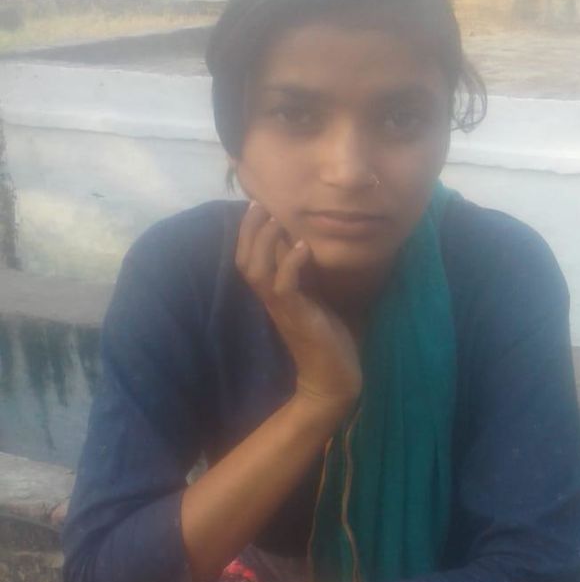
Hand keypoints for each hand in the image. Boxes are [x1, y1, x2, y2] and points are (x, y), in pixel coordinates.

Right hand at [236, 202, 361, 412]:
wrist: (333, 378)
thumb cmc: (328, 339)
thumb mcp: (315, 299)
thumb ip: (305, 277)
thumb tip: (304, 247)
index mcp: (274, 294)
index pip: (249, 259)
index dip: (248, 233)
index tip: (258, 205)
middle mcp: (272, 300)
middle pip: (245, 260)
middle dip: (249, 230)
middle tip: (259, 204)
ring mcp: (282, 309)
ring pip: (257, 270)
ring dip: (264, 242)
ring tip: (275, 219)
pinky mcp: (297, 317)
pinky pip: (284, 286)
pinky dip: (291, 263)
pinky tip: (302, 246)